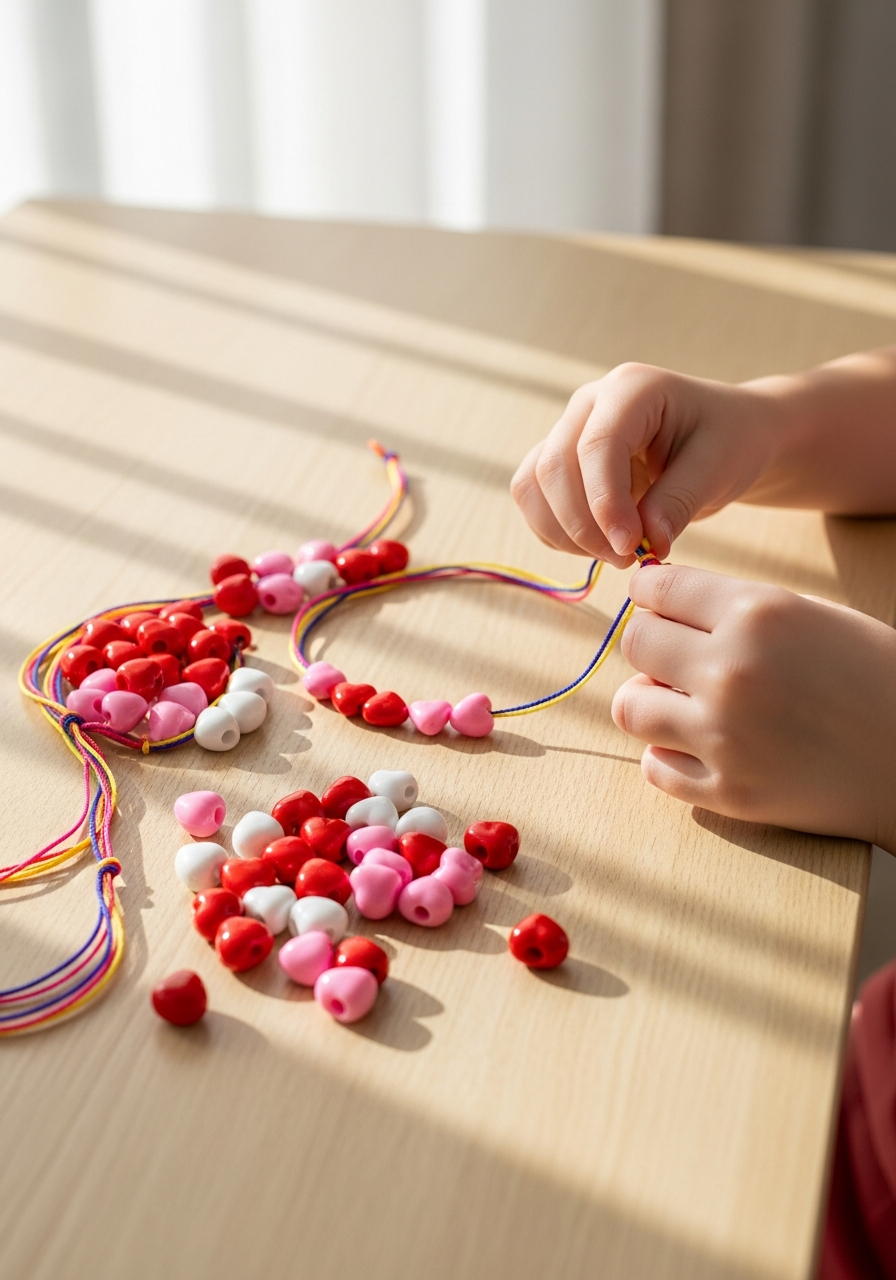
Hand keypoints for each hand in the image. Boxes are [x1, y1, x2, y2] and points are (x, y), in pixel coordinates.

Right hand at [511, 363, 783, 565]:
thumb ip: (679, 502)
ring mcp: (568, 430)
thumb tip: (646, 543)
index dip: (605, 503)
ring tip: (615, 554)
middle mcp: (588, 403)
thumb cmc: (727, 441)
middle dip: (583, 526)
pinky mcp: (559, 461)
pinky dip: (558, 533)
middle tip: (628, 559)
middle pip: (554, 467)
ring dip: (565, 532)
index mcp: (632, 389)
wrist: (723, 436)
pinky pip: (534, 500)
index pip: (598, 446)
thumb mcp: (718, 468)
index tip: (631, 548)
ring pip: (533, 485)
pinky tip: (599, 545)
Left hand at [611, 563, 895, 850]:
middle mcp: (731, 671)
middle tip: (677, 658)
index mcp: (756, 614)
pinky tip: (700, 748)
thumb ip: (734, 608)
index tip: (658, 603)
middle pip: (635, 643)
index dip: (652, 594)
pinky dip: (669, 756)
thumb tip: (658, 602)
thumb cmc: (873, 675)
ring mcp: (724, 737)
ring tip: (683, 705)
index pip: (657, 589)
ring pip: (629, 707)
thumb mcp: (810, 615)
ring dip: (650, 702)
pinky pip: (654, 767)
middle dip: (651, 646)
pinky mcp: (728, 792)